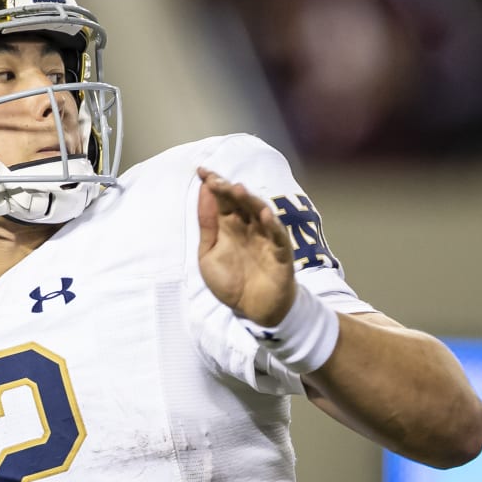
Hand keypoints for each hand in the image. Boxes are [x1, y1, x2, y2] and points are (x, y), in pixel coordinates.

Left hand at [196, 168, 295, 327]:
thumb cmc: (231, 282)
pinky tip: (264, 215)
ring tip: (238, 189)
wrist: (253, 310)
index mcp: (230, 227)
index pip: (222, 200)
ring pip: (260, 215)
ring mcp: (266, 239)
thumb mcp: (208, 254)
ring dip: (250, 201)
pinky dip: (273, 226)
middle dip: (228, 190)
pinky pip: (278, 238)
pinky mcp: (281, 255)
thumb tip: (203, 193)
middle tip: (216, 179)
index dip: (213, 185)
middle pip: (240, 203)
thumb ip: (207, 226)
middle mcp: (249, 228)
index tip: (201, 170)